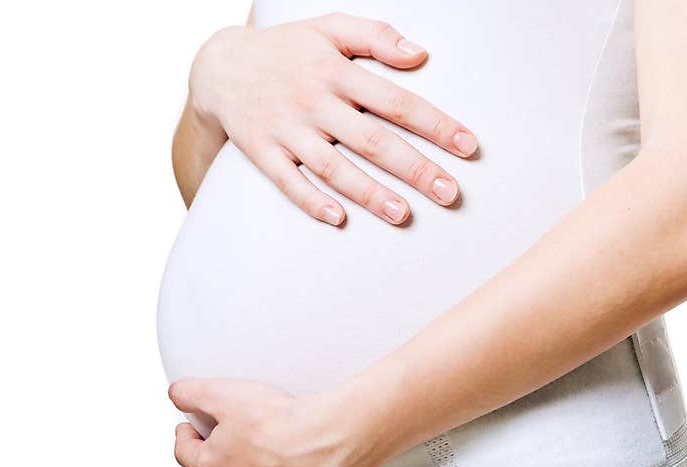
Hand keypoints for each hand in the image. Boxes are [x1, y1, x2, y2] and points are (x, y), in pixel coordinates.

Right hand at [189, 13, 477, 224]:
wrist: (219, 66)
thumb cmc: (287, 50)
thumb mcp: (329, 28)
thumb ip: (375, 36)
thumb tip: (419, 54)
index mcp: (337, 72)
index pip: (396, 101)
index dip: (435, 124)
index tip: (467, 147)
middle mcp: (315, 102)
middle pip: (373, 140)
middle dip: (415, 168)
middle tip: (450, 194)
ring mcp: (287, 130)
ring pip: (334, 166)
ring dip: (369, 192)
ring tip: (403, 215)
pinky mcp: (262, 152)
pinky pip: (287, 182)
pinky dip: (311, 200)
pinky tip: (338, 219)